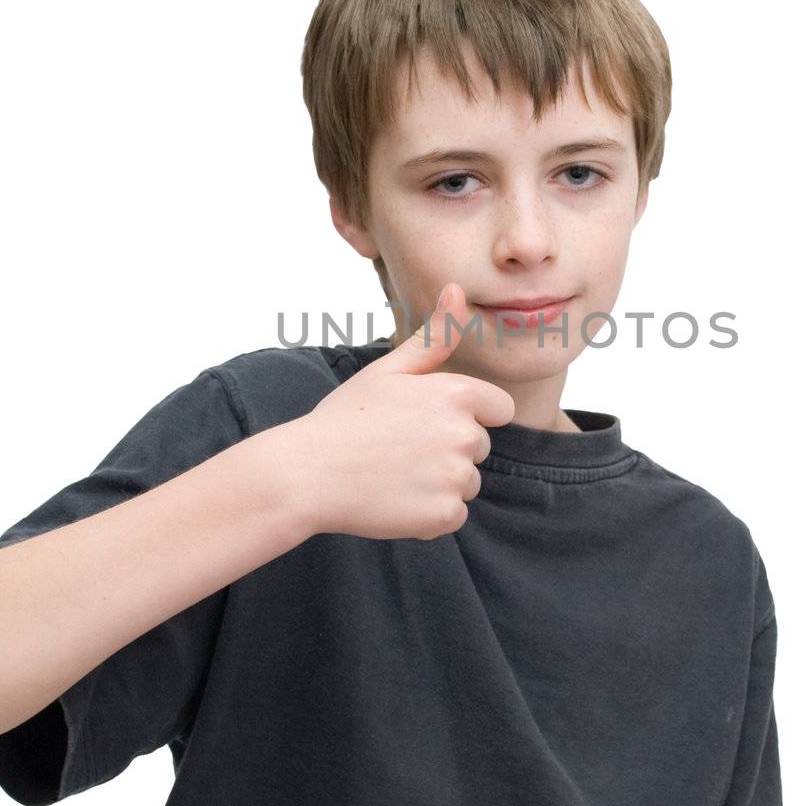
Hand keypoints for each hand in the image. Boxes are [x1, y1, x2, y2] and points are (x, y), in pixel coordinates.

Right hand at [269, 282, 515, 539]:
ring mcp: (455, 476)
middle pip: (480, 448)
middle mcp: (464, 434)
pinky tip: (393, 499)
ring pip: (467, 483)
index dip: (468, 415)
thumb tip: (457, 288)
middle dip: (449, 450)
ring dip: (439, 484)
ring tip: (392, 473)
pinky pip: (452, 516)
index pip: (499, 409)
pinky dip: (429, 515)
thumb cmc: (345, 418)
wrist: (306, 473)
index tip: (429, 422)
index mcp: (456, 394)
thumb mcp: (388, 371)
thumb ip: (433, 337)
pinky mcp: (443, 514)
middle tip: (398, 449)